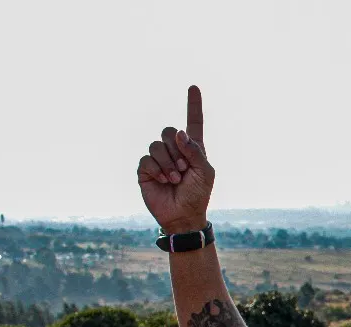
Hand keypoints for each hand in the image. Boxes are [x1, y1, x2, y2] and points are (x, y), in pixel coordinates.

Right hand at [137, 85, 214, 232]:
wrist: (183, 216)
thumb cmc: (198, 194)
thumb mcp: (205, 172)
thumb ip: (195, 151)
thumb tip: (179, 133)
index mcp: (192, 149)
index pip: (193, 123)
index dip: (193, 105)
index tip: (194, 87)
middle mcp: (174, 150)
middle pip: (169, 131)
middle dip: (177, 151)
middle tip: (183, 170)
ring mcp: (158, 159)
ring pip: (156, 145)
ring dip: (168, 163)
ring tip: (175, 179)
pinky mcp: (145, 169)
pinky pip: (147, 159)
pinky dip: (157, 169)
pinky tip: (163, 180)